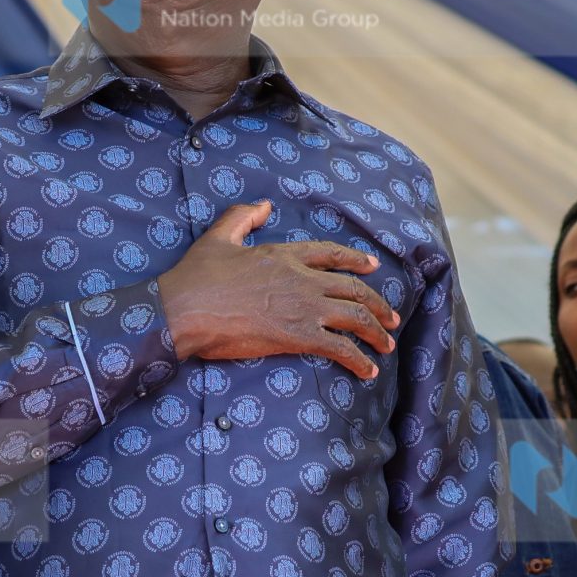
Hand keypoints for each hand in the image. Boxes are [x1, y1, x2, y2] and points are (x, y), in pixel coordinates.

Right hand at [156, 200, 399, 379]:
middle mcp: (302, 279)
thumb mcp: (218, 236)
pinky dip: (358, 360)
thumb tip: (263, 205)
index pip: (331, 254)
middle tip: (391, 318)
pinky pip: (340, 347)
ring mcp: (303, 307)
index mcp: (284, 255)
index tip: (373, 266)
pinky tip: (367, 371)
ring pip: (355, 316)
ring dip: (376, 331)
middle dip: (378, 304)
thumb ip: (242, 217)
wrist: (185, 309)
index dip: (356, 260)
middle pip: (353, 288)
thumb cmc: (197, 276)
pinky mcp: (297, 336)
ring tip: (386, 345)